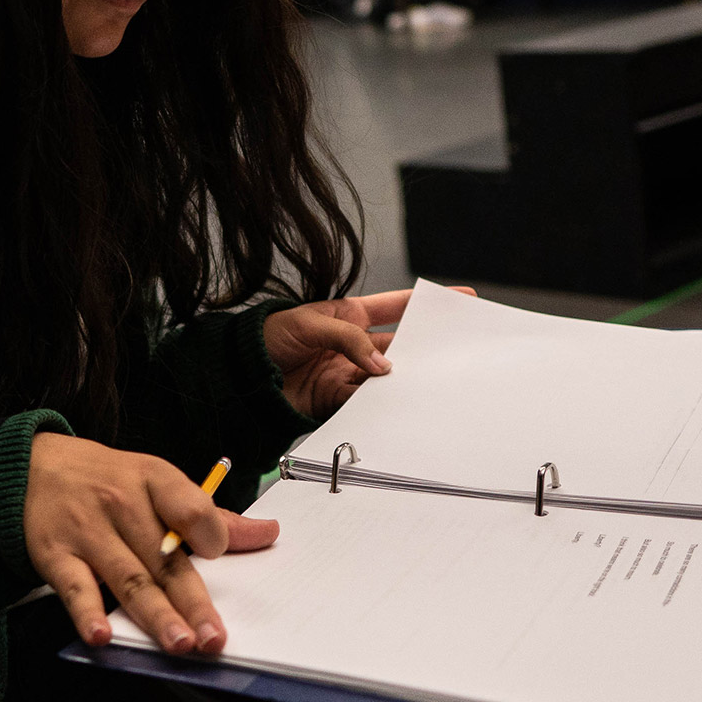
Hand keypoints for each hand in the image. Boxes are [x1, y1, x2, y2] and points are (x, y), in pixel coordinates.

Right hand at [24, 432, 279, 655]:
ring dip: (154, 614)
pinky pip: (74, 587)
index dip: (207, 530)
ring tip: (179, 644)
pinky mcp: (56, 555)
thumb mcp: (156, 482)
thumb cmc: (107, 481)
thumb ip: (208, 515)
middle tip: (214, 638)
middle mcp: (121, 504)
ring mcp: (87, 531)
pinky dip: (86, 612)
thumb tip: (268, 533)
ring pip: (128, 579)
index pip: (188, 505)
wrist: (32, 468)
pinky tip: (101, 635)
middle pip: (163, 559)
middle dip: (191, 601)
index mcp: (154, 481)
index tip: (217, 552)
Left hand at [261, 286, 470, 419]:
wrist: (241, 373)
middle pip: (398, 346)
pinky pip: (367, 402)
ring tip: (429, 383)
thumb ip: (348, 340)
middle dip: (424, 349)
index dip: (425, 303)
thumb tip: (383, 366)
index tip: (460, 298)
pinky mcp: (339, 399)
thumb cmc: (269, 336)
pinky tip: (395, 403)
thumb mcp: (309, 323)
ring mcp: (349, 372)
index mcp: (349, 315)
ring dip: (403, 380)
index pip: (395, 307)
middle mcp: (354, 345)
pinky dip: (381, 404)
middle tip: (453, 352)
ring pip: (387, 377)